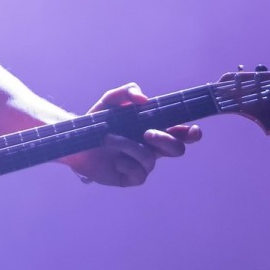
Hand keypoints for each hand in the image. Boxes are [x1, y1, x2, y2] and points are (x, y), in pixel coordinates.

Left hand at [63, 82, 201, 186]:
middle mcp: (152, 148)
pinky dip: (125, 164)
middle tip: (146, 133)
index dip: (192, 134)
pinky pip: (139, 175)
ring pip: (150, 160)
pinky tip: (114, 160)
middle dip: (165, 140)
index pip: (181, 134)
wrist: (77, 139)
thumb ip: (127, 91)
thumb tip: (144, 99)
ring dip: (128, 146)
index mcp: (154, 129)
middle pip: (177, 149)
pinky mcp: (131, 178)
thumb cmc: (99, 120)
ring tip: (109, 138)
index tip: (193, 130)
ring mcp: (143, 164)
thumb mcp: (110, 100)